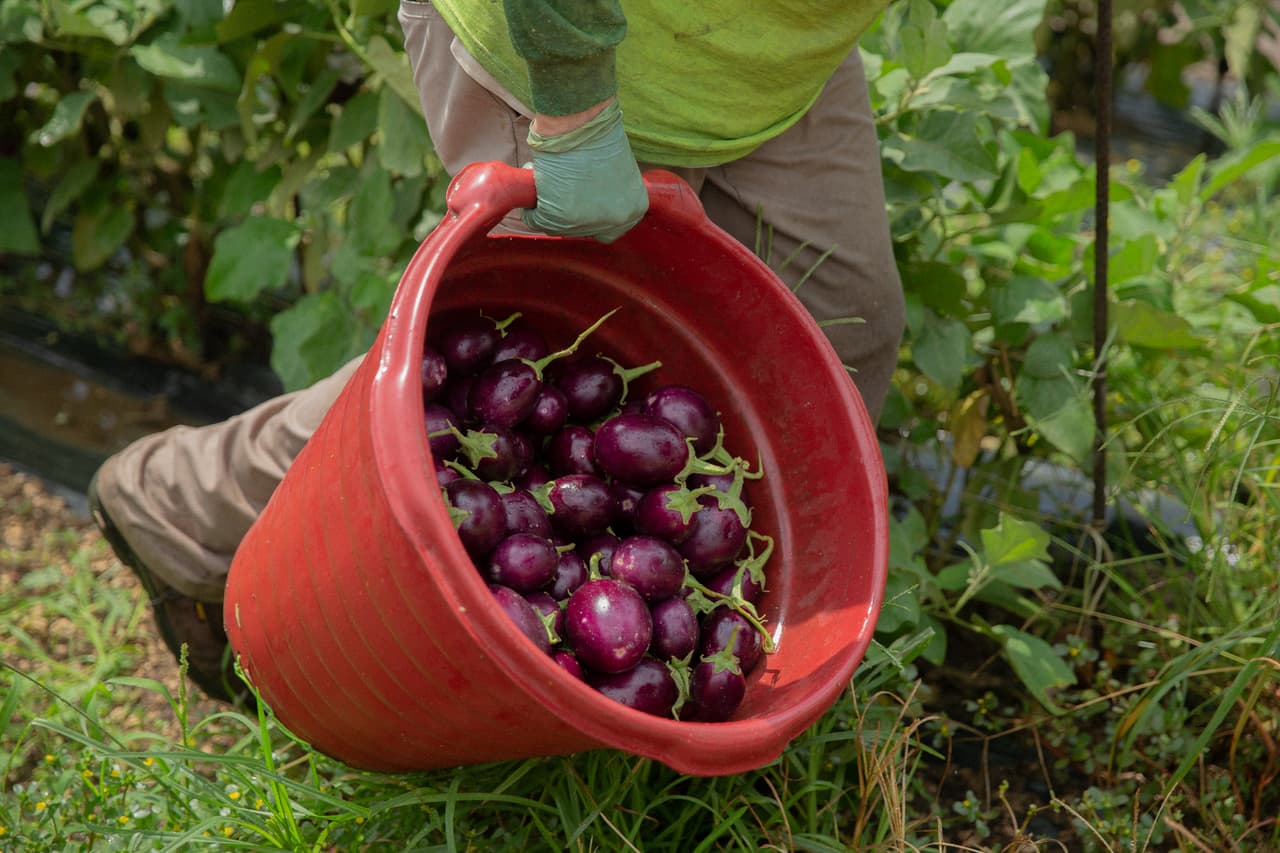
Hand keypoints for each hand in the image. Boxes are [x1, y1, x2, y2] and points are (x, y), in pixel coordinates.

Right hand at [523, 99, 647, 242]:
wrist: (580, 120)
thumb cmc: (596, 135)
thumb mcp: (618, 170)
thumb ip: (612, 193)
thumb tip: (589, 204)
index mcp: (635, 207)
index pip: (612, 228)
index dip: (593, 215)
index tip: (581, 200)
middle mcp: (616, 220)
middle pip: (584, 230)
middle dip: (570, 212)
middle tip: (562, 190)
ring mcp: (588, 223)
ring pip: (558, 226)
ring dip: (549, 207)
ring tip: (551, 180)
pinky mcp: (559, 218)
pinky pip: (536, 220)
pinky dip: (531, 206)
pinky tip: (537, 184)